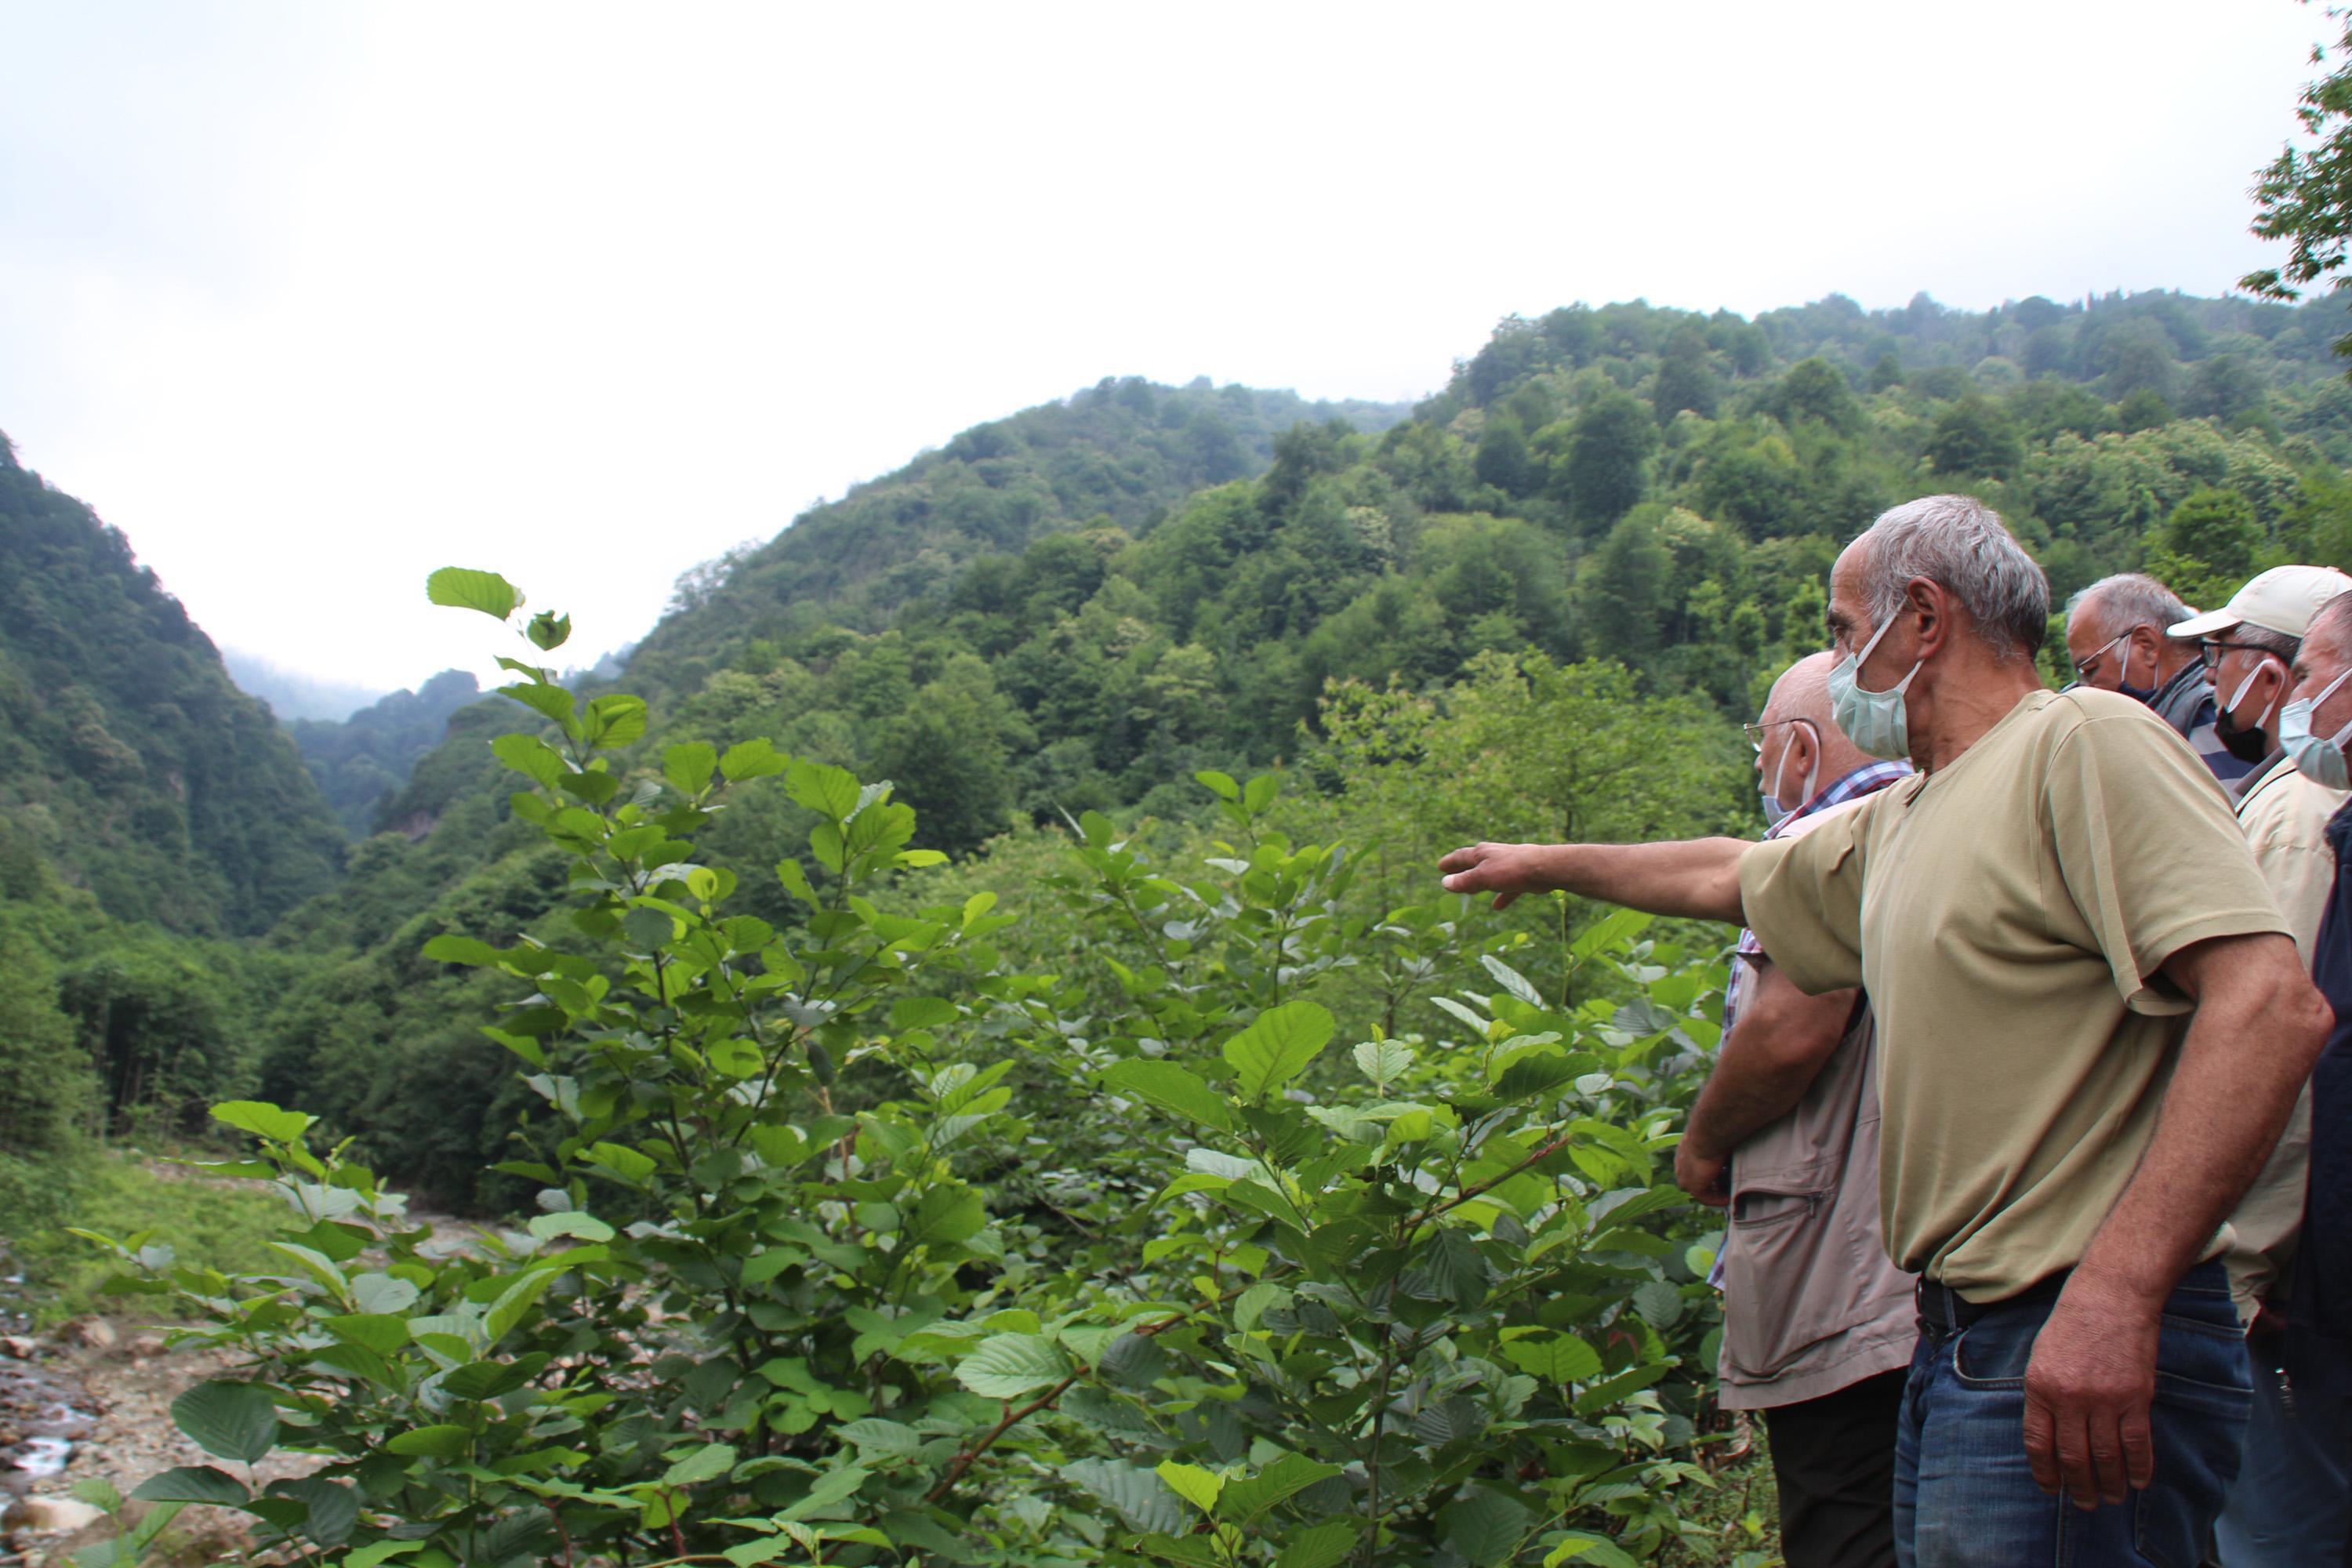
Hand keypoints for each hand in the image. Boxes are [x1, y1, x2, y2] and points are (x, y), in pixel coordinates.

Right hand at [1437, 842, 1556, 910]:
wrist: (1544, 868)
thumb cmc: (1511, 870)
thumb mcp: (1483, 877)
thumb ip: (1464, 881)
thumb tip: (1445, 883)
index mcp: (1482, 853)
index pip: (1461, 856)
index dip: (1450, 862)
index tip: (1440, 867)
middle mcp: (1494, 856)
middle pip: (1474, 863)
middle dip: (1463, 870)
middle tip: (1451, 875)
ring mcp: (1508, 866)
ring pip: (1490, 875)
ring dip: (1480, 883)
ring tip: (1471, 891)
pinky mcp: (1521, 877)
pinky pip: (1507, 888)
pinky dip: (1500, 896)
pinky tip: (1496, 907)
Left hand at [1675, 1139, 1728, 1206]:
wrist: (1708, 1133)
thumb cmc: (1712, 1131)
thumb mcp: (1711, 1139)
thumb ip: (1714, 1145)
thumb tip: (1726, 1147)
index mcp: (1683, 1153)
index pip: (1694, 1167)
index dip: (1708, 1173)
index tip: (1722, 1175)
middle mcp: (1681, 1167)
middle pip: (1697, 1180)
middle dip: (1711, 1185)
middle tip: (1726, 1187)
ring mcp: (1685, 1178)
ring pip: (1701, 1190)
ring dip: (1715, 1194)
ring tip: (1729, 1195)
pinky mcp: (1693, 1186)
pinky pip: (1706, 1198)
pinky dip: (1717, 1200)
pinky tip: (1729, 1199)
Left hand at [2021, 1275, 2160, 1507]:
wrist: (2110, 1298)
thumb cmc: (2072, 1325)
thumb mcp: (2041, 1358)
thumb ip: (2044, 1397)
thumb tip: (2050, 1437)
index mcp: (2039, 1387)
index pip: (2039, 1444)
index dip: (2045, 1472)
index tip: (2051, 1489)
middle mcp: (2069, 1398)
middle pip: (2073, 1457)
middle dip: (2079, 1487)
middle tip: (2085, 1503)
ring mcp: (2104, 1399)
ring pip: (2106, 1457)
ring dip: (2110, 1484)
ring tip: (2111, 1498)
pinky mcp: (2135, 1397)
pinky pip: (2137, 1443)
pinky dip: (2139, 1467)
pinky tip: (2139, 1482)